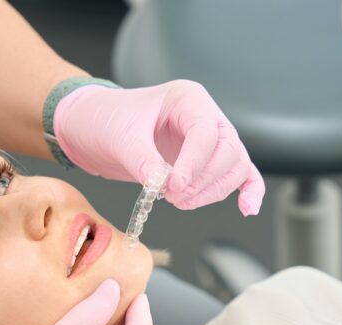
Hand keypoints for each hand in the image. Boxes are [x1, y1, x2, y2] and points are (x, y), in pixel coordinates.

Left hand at [54, 79, 264, 215]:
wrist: (93, 128)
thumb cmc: (106, 121)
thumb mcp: (121, 139)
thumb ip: (145, 162)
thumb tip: (166, 185)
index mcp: (187, 99)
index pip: (207, 133)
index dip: (194, 164)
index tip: (175, 187)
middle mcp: (205, 116)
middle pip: (228, 151)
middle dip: (204, 180)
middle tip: (174, 197)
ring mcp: (209, 140)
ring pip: (235, 166)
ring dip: (213, 191)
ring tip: (180, 202)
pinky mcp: (206, 162)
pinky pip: (239, 174)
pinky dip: (247, 191)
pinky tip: (247, 209)